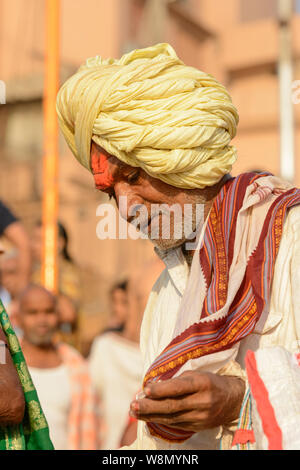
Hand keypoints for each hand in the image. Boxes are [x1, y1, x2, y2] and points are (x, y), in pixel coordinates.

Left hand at [129, 370, 244, 431]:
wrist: (233, 401)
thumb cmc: (210, 382)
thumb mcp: (197, 374)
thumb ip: (177, 380)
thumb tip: (152, 386)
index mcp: (202, 383)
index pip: (180, 387)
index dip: (162, 389)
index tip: (146, 389)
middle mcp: (202, 401)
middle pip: (172, 406)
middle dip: (150, 406)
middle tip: (133, 404)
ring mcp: (200, 417)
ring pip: (171, 417)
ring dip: (149, 415)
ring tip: (133, 411)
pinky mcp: (197, 426)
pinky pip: (174, 424)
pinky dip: (158, 420)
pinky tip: (146, 417)